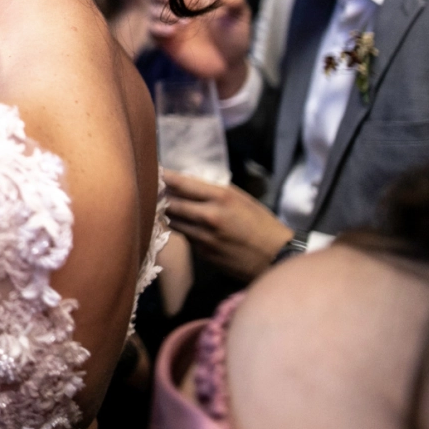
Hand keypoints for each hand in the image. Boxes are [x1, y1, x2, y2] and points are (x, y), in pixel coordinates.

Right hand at [149, 0, 251, 97]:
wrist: (230, 65)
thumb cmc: (236, 37)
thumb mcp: (241, 15)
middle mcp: (177, 8)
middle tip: (178, 4)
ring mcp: (170, 25)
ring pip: (151, 10)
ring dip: (165, 13)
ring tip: (185, 23)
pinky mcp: (166, 42)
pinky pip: (152, 30)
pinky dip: (159, 28)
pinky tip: (174, 32)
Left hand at [163, 170, 292, 281]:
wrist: (275, 257)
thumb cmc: (261, 223)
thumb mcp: (241, 198)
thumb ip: (214, 191)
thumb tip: (188, 184)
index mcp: (221, 197)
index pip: (182, 184)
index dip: (164, 177)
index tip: (155, 171)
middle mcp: (209, 216)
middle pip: (170, 204)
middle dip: (160, 197)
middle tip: (153, 190)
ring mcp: (204, 237)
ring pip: (173, 222)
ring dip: (167, 214)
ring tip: (163, 205)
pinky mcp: (203, 254)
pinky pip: (185, 237)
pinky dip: (183, 230)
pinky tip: (185, 225)